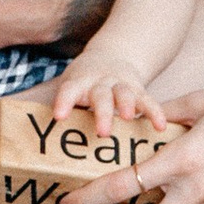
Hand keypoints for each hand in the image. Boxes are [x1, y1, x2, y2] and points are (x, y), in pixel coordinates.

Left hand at [46, 64, 170, 134]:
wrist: (110, 57)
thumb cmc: (84, 85)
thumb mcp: (71, 90)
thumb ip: (64, 112)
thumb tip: (42, 147)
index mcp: (79, 84)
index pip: (69, 91)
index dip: (64, 102)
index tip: (59, 117)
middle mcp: (100, 83)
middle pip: (100, 96)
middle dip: (102, 113)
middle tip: (102, 132)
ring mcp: (120, 84)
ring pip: (124, 94)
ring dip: (127, 106)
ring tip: (129, 118)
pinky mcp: (138, 89)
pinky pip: (147, 100)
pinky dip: (155, 112)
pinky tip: (161, 126)